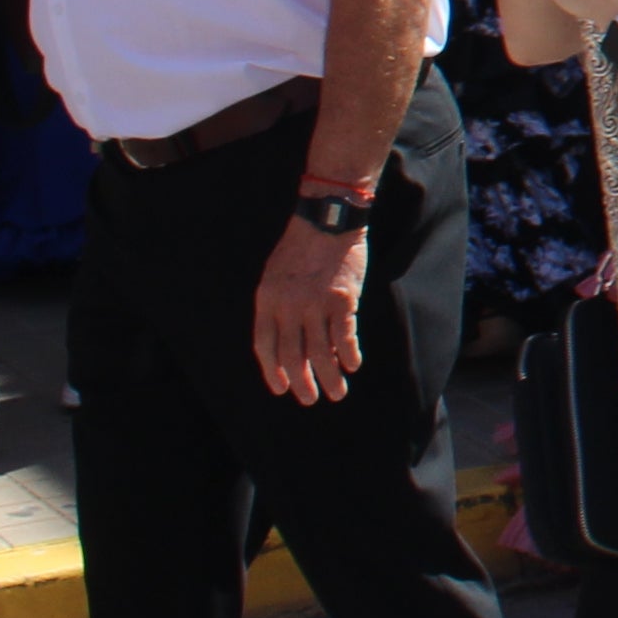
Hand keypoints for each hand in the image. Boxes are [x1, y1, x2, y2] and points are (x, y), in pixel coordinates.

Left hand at [254, 217, 371, 403]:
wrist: (328, 218)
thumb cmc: (302, 246)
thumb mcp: (275, 275)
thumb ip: (278, 306)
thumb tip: (291, 341)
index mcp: (266, 300)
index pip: (264, 346)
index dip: (273, 372)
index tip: (282, 389)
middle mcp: (288, 306)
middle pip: (292, 356)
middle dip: (302, 382)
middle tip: (311, 399)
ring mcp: (315, 304)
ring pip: (320, 353)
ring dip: (329, 377)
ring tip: (337, 393)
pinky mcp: (342, 300)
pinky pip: (345, 336)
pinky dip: (349, 354)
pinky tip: (353, 365)